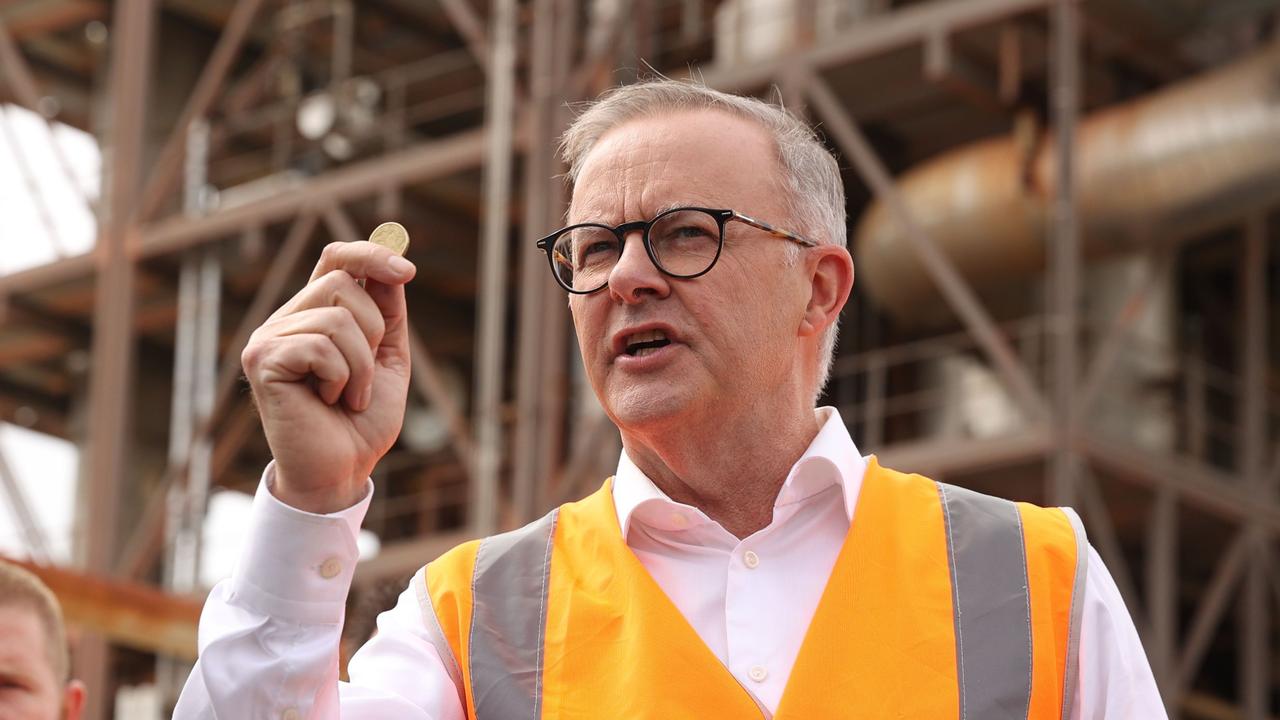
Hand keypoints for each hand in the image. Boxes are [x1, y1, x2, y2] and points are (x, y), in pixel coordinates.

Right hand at [241, 241, 416, 512]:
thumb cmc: (361, 420)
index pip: (335, 258)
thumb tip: (393, 264)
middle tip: (363, 375)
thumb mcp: (386, 358)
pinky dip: (342, 378)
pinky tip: (328, 402)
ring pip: (337, 317)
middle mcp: (286, 320)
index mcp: (313, 314)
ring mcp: (269, 338)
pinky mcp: (262, 361)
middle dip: (372, 331)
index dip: (370, 253)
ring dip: (361, 365)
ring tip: (348, 396)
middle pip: (342, 281)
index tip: (406, 270)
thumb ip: (387, 312)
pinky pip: (322, 347)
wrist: (342, 471)